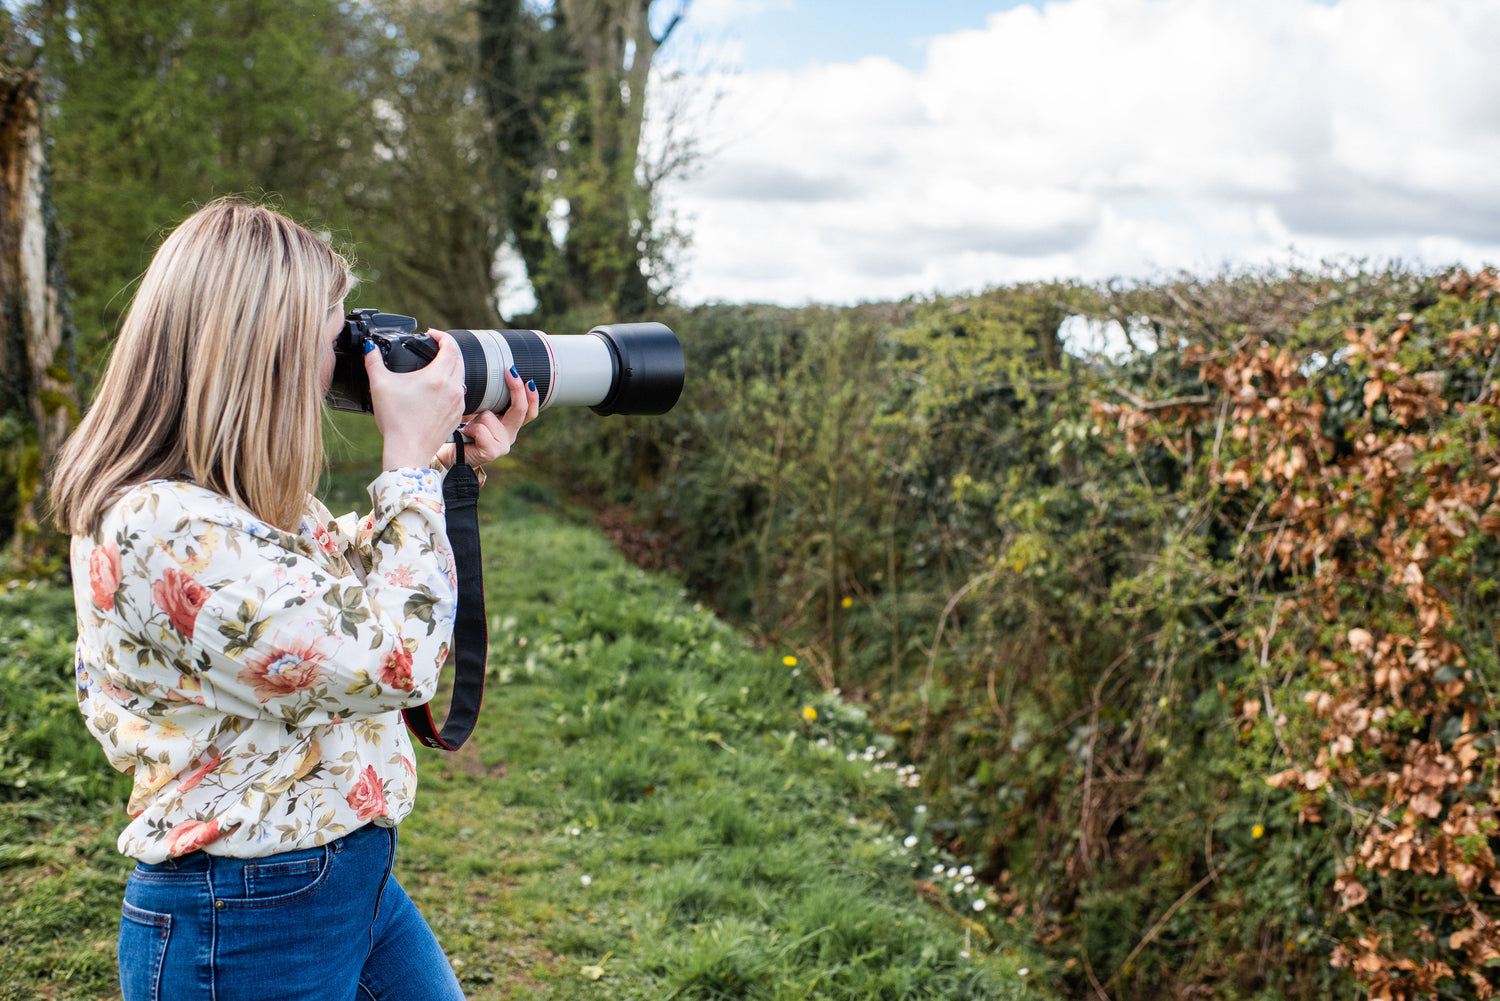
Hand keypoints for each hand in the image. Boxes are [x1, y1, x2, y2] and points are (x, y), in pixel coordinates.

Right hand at [364, 329, 465, 470]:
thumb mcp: (380, 385)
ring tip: (433, 369)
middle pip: (459, 360)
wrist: (408, 449)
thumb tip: (369, 347)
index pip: (450, 346)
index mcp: (438, 376)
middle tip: (433, 349)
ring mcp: (459, 403)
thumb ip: (374, 361)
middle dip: (447, 351)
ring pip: (461, 377)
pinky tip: (437, 391)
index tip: (431, 334)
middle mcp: (454, 388)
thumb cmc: (396, 420)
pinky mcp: (458, 415)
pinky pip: (460, 394)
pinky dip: (451, 387)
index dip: (442, 336)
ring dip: (451, 369)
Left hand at [435, 365, 539, 466]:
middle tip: (510, 371)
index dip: (531, 396)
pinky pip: (481, 430)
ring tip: (468, 426)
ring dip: (475, 417)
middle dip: (516, 389)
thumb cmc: (463, 431)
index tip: (528, 380)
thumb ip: (489, 401)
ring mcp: (503, 445)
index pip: (529, 410)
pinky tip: (466, 435)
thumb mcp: (479, 412)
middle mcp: (510, 434)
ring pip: (490, 417)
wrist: (450, 454)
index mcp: (510, 424)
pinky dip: (469, 429)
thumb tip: (492, 376)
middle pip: (520, 409)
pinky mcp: (492, 452)